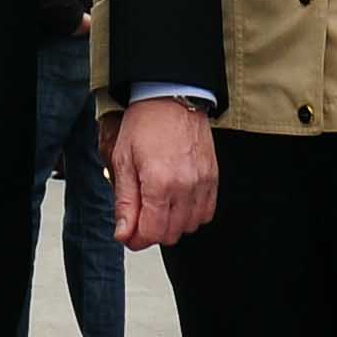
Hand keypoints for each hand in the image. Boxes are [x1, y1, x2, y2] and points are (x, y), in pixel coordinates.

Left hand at [104, 97, 217, 249]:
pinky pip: (206, 213)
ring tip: (159, 204)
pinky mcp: (213, 178)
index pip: (152, 233)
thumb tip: (124, 234)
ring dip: (172, 223)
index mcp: (159, 183)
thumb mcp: (124, 161)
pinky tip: (178, 200)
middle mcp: (185, 187)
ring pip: (189, 227)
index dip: (136, 239)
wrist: (171, 96)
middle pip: (171, 234)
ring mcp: (203, 183)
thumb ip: (125, 202)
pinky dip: (191, 214)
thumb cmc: (144, 124)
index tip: (129, 232)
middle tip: (141, 215)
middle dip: (152, 231)